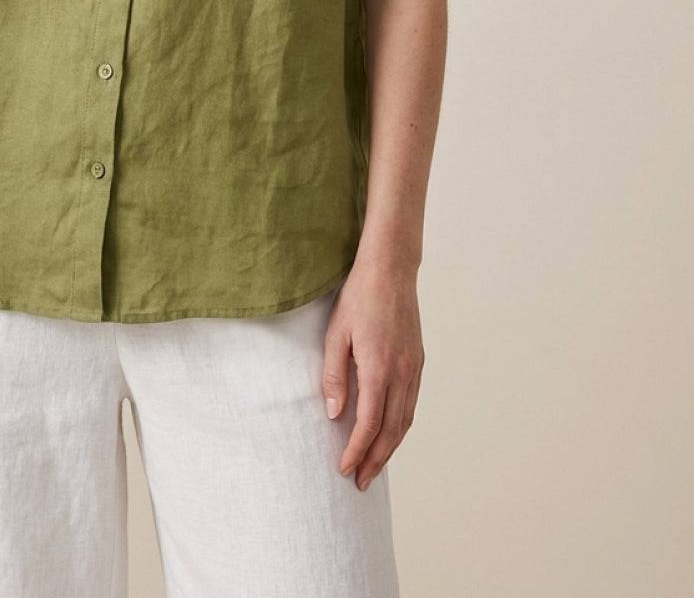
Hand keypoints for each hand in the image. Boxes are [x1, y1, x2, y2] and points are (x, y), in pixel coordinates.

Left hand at [322, 259, 423, 490]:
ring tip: (373, 467)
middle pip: (391, 431)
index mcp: (379, 368)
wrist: (391, 270)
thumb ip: (334, 376)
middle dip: (375, 460)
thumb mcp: (335, 334)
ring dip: (390, 448)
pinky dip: (400, 427)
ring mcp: (414, 368)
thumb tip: (334, 414)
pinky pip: (411, 404)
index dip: (357, 451)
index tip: (344, 468)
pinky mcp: (418, 362)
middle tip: (360, 482)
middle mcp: (402, 373)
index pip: (368, 424)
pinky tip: (389, 434)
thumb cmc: (358, 298)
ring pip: (405, 421)